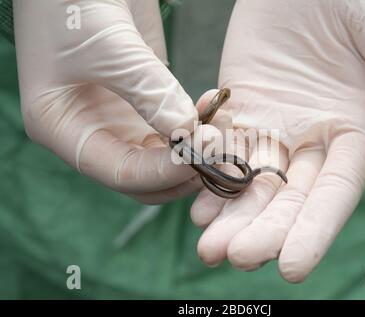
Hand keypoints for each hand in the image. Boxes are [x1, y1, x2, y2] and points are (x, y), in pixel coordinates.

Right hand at [14, 0, 216, 202]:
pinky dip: (197, 125)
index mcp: (64, 129)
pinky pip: (174, 127)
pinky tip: (214, 109)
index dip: (163, 172)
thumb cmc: (71, 2)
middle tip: (219, 144)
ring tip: (223, 123)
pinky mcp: (145, 100)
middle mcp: (93, 132)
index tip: (202, 153)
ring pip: (165, 156)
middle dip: (184, 167)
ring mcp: (121, 118)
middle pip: (146, 175)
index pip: (121, 173)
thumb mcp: (107, 48)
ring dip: (197, 147)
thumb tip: (190, 134)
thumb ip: (149, 93)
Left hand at [191, 0, 364, 281]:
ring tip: (208, 247)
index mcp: (352, 134)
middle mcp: (311, 141)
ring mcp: (272, 127)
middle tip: (237, 259)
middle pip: (286, 198)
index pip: (333, 194)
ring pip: (249, 182)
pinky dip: (207, 177)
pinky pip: (220, 150)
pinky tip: (194, 204)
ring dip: (230, 215)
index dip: (314, 231)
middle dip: (263, 230)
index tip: (291, 269)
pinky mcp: (239, 110)